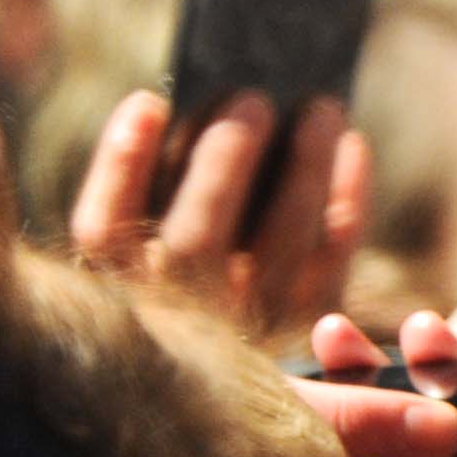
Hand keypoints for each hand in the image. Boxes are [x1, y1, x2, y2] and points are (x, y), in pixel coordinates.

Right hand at [66, 86, 367, 338]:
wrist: (256, 357)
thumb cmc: (203, 263)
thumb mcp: (164, 231)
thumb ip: (170, 181)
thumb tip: (211, 108)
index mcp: (124, 284)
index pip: (102, 231)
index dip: (121, 163)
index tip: (149, 101)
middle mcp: (179, 316)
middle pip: (195, 242)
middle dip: (223, 163)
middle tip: (253, 99)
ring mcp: (250, 329)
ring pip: (279, 247)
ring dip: (305, 169)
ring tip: (321, 108)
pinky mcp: (312, 327)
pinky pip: (334, 258)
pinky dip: (348, 198)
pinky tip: (353, 144)